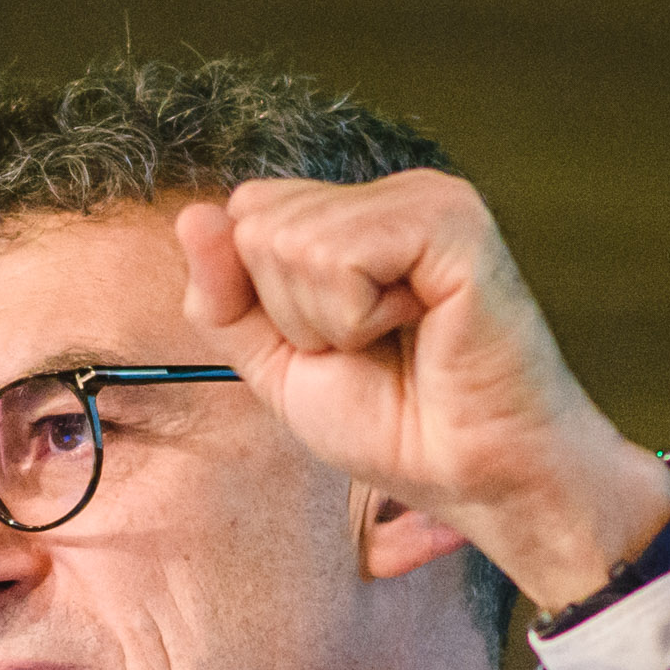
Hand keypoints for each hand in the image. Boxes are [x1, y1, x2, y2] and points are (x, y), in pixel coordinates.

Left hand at [175, 170, 669, 609]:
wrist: (477, 476)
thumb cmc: (396, 425)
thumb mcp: (279, 364)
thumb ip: (223, 298)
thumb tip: (193, 215)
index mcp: (357, 214)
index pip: (244, 216)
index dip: (266, 303)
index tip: (340, 346)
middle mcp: (392, 193)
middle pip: (257, 223)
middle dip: (293, 313)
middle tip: (374, 349)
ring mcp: (424, 198)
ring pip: (290, 241)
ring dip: (328, 322)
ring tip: (398, 342)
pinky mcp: (451, 220)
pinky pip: (338, 256)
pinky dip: (357, 317)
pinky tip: (420, 327)